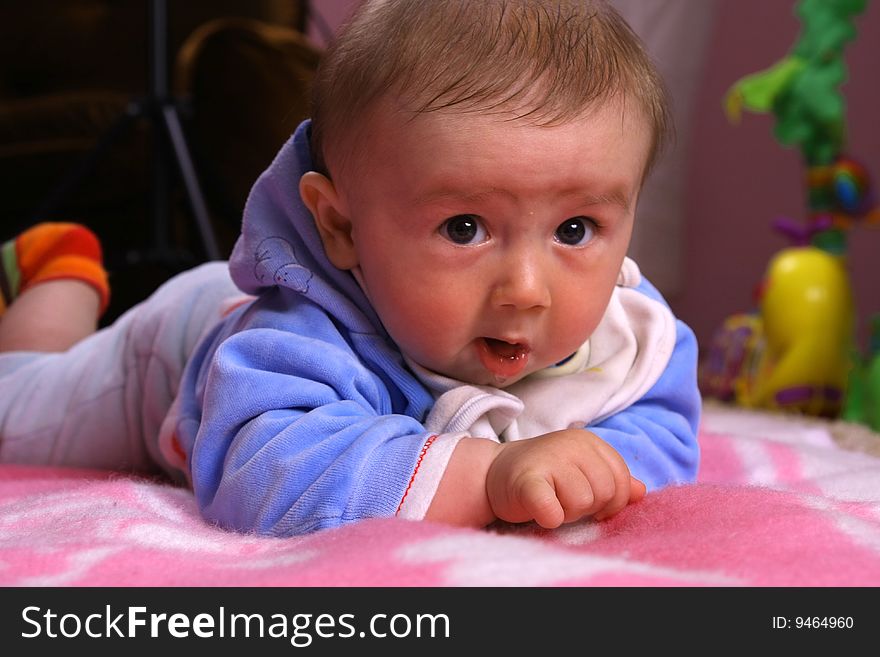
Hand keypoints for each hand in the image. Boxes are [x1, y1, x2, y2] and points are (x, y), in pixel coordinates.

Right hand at [486, 428, 644, 528]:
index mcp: (589, 442)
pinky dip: (550, 518)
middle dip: (588, 506)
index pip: (621, 479)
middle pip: (605, 492)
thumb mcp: (580, 471)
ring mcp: (550, 459)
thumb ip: (611, 479)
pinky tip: (540, 511)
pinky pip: (553, 511)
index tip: (588, 501)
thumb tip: (640, 491)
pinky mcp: (527, 480)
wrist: (491, 473)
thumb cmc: (542, 475)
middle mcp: (572, 444)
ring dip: (567, 513)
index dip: (609, 500)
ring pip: (583, 503)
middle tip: (562, 500)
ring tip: (550, 502)